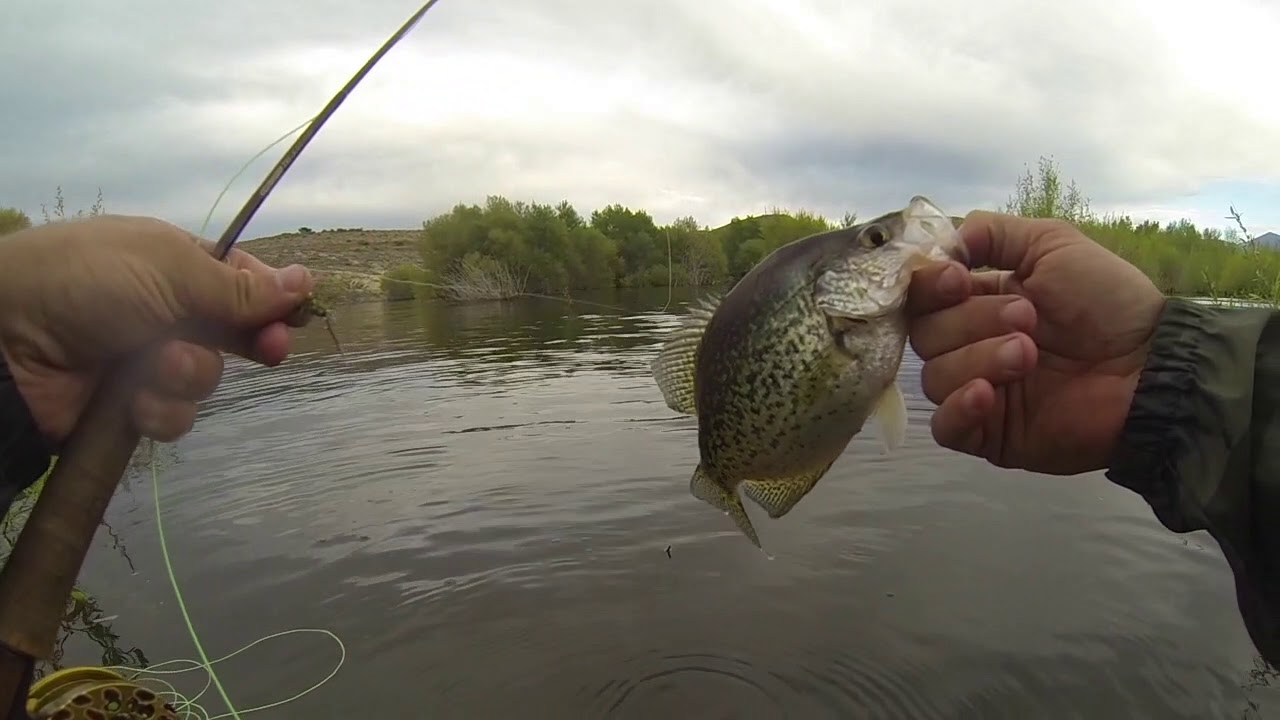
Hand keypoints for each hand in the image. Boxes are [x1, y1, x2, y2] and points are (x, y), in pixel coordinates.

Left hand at [0, 214, 314, 444]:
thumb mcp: (168, 270)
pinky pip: (175, 414)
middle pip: (235, 332)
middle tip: (268, 350)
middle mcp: (165, 310)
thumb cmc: (86, 283)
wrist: (3, 340)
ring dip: (187, 375)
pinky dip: (159, 409)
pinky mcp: (129, 405)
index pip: (241, 281)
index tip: (294, 315)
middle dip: (251, 341)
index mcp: (173, 264)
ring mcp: (146, 359)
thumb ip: (239, 287)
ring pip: (205, 378)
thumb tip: (306, 280)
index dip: (271, 300)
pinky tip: (133, 401)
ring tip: (153, 367)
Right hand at [905, 211, 1166, 474]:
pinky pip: (944, 427)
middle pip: (924, 334)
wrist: (1150, 366)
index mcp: (977, 300)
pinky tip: (988, 394)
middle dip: (970, 320)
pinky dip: (958, 408)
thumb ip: (992, 232)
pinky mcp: (987, 434)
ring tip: (1029, 355)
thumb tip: (939, 247)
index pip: (920, 296)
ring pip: (933, 377)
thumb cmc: (1107, 302)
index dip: (929, 286)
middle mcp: (970, 344)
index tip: (959, 279)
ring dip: (978, 358)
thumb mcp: (1052, 244)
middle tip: (1027, 318)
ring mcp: (976, 390)